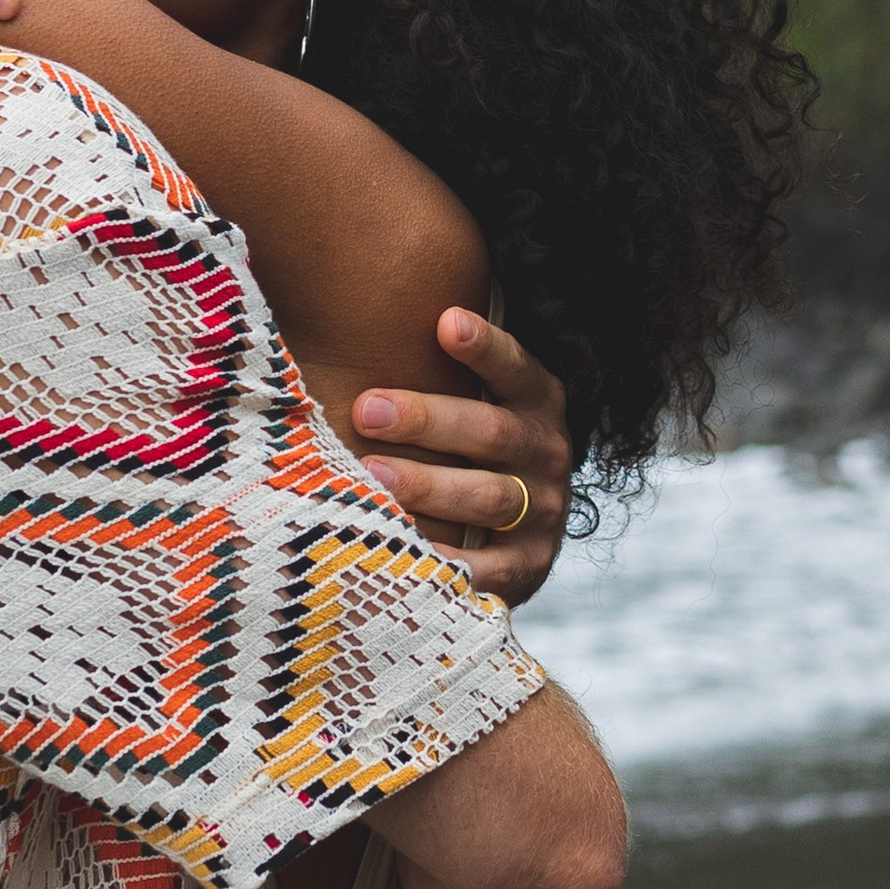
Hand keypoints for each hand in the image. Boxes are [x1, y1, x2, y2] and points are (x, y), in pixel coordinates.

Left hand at [352, 309, 572, 605]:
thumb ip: (432, 365)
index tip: (445, 322)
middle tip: (367, 409)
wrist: (522, 533)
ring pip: (488, 496)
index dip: (485, 346)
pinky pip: (487, 569)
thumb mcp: (471, 400)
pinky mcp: (527, 567)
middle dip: (428, 419)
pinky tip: (402, 547)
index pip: (515, 368)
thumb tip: (342, 320)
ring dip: (431, 486)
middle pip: (492, 431)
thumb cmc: (467, 446)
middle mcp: (547, 452)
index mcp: (536, 401)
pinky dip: (446, 561)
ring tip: (374, 476)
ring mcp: (541, 512)